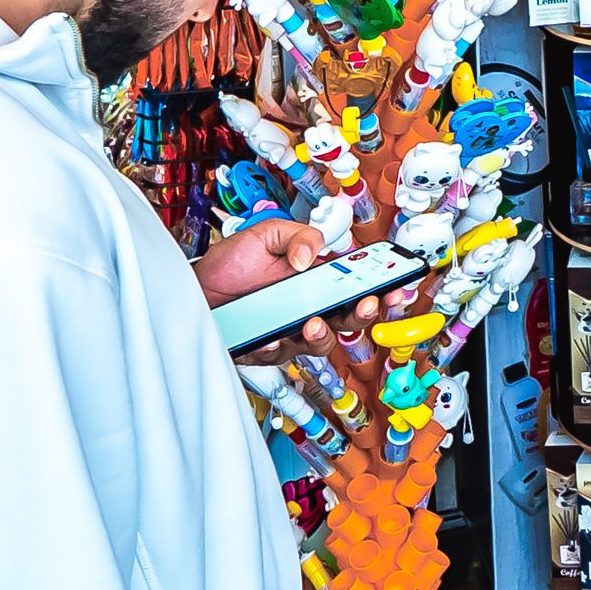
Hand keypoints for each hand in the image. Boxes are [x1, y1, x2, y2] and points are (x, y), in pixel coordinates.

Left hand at [196, 215, 389, 360]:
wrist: (194, 290)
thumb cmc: (229, 266)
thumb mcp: (265, 235)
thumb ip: (296, 236)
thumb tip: (312, 255)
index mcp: (317, 279)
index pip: (358, 286)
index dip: (382, 288)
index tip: (397, 284)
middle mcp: (310, 308)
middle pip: (348, 319)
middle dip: (362, 314)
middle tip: (364, 304)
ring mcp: (291, 332)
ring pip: (321, 343)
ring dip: (321, 335)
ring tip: (311, 323)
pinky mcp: (268, 350)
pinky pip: (278, 354)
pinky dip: (275, 346)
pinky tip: (269, 336)